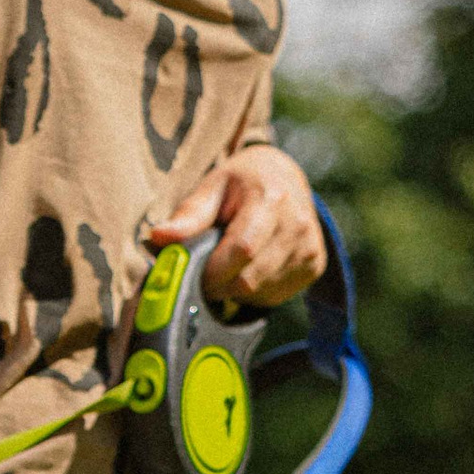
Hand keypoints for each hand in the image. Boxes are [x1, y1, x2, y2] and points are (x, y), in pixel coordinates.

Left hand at [146, 145, 324, 311]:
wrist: (283, 177)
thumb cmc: (240, 183)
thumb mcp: (210, 188)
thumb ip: (187, 216)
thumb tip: (158, 237)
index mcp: (271, 199)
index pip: (241, 250)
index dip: (212, 271)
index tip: (192, 273)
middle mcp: (297, 224)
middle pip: (249, 279)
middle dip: (218, 284)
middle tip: (204, 272)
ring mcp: (310, 247)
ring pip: (260, 293)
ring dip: (235, 289)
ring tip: (228, 265)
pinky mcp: (315, 265)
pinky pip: (274, 296)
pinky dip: (254, 291)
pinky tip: (249, 268)